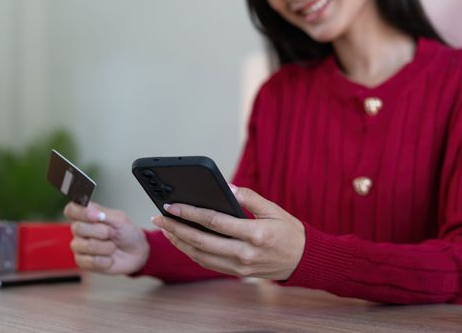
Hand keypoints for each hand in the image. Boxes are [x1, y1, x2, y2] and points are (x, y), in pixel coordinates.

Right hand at [64, 202, 149, 274]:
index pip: (71, 209)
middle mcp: (79, 230)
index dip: (81, 212)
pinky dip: (106, 260)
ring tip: (112, 247)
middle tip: (112, 233)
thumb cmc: (127, 233)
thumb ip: (104, 213)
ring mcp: (79, 247)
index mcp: (87, 216)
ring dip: (107, 247)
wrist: (136, 253)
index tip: (97, 216)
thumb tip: (89, 209)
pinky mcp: (82, 262)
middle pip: (78, 228)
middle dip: (102, 231)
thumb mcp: (120, 219)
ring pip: (87, 245)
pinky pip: (91, 261)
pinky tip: (110, 259)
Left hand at [151, 185, 304, 280]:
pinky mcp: (236, 272)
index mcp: (255, 234)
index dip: (190, 213)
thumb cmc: (289, 232)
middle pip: (201, 241)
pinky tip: (182, 241)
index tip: (172, 205)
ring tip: (166, 228)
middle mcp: (244, 253)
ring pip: (200, 255)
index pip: (214, 222)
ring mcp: (239, 266)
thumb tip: (228, 188)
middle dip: (175, 228)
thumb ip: (250, 198)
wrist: (303, 261)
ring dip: (179, 242)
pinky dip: (191, 252)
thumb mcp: (274, 210)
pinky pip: (208, 263)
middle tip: (159, 217)